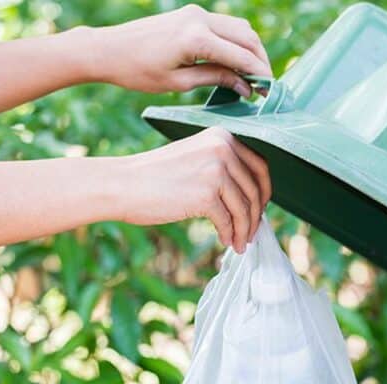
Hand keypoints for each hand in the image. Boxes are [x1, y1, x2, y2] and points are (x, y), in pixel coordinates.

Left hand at [79, 4, 271, 95]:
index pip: (241, 56)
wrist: (108, 49)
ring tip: (254, 76)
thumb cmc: (138, 72)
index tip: (270, 92)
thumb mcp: (179, 82)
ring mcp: (196, 13)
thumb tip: (245, 86)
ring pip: (239, 28)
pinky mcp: (191, 14)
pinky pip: (225, 25)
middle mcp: (199, 19)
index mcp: (196, 38)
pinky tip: (237, 62)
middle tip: (266, 86)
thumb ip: (215, 79)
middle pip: (247, 37)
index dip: (260, 74)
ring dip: (251, 50)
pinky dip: (237, 42)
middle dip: (261, 61)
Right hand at [115, 127, 270, 252]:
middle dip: (256, 215)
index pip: (260, 166)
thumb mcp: (195, 158)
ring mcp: (216, 171)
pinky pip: (228, 220)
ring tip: (240, 243)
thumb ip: (222, 167)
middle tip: (251, 232)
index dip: (264, 192)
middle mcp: (223, 149)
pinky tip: (225, 241)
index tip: (259, 209)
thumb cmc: (155, 175)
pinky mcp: (207, 195)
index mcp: (222, 137)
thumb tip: (250, 195)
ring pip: (245, 208)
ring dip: (244, 230)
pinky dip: (230, 234)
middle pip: (255, 189)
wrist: (123, 184)